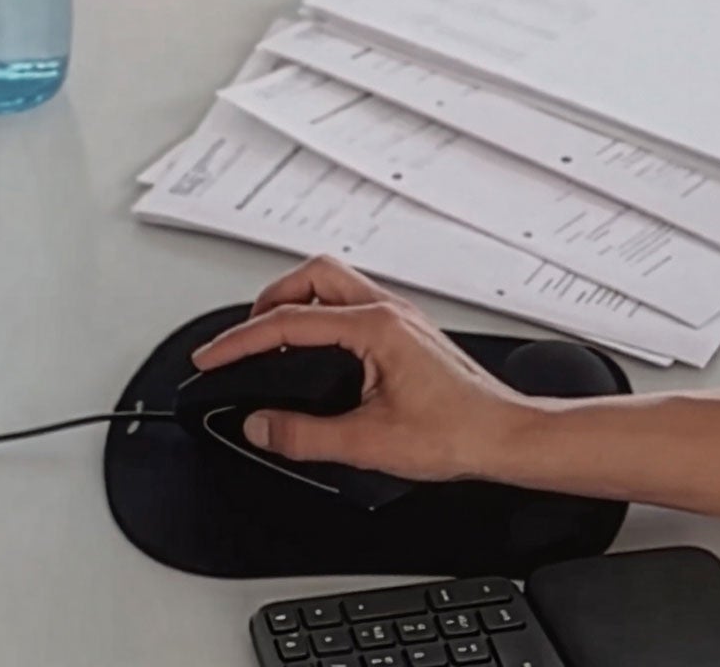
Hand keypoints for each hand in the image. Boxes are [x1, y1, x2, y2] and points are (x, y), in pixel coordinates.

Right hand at [192, 257, 540, 482]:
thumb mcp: (368, 443)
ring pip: (334, 283)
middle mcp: (389, 312)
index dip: (240, 341)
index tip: (212, 357)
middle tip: (241, 338)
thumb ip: (303, 436)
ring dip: (296, 302)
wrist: (507, 437)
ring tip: (270, 336)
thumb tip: (260, 427)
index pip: (289, 322)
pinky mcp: (407, 332)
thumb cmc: (461, 432)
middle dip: (267, 301)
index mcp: (376, 328)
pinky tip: (316, 347)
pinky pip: (353, 303)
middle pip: (311, 276)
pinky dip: (321, 316)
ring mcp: (400, 318)